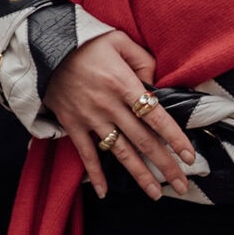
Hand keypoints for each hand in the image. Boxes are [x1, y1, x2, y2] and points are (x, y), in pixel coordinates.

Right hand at [42, 31, 196, 200]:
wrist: (44, 47)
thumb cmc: (86, 41)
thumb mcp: (119, 40)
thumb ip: (143, 61)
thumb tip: (156, 85)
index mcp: (124, 84)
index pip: (156, 116)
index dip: (175, 138)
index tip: (190, 156)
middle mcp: (109, 105)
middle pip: (143, 141)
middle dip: (165, 165)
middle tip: (183, 184)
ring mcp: (90, 118)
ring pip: (120, 152)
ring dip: (139, 175)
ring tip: (156, 194)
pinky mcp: (72, 124)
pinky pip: (86, 154)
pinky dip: (95, 174)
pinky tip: (104, 192)